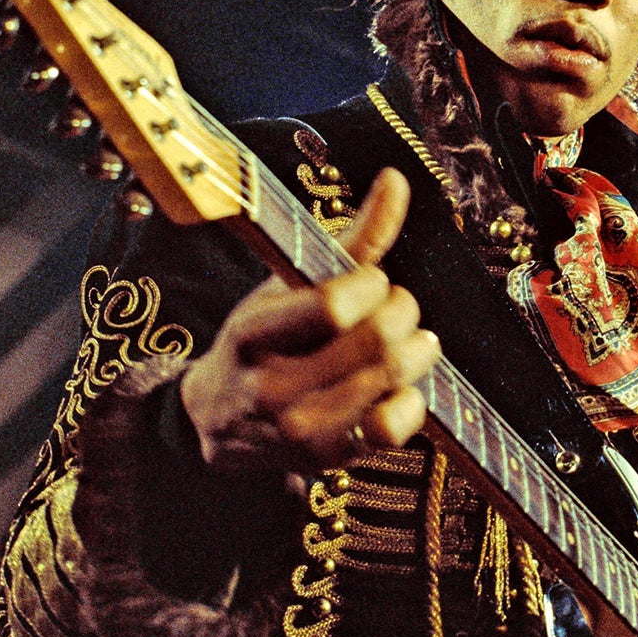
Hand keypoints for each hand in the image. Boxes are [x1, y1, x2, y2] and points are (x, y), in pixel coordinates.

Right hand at [181, 168, 441, 474]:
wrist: (220, 421)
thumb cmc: (265, 338)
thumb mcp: (288, 284)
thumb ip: (352, 237)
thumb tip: (397, 178)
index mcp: (253, 334)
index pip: (332, 306)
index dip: (371, 285)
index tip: (370, 280)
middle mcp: (273, 387)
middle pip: (376, 342)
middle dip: (402, 311)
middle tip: (398, 306)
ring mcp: (301, 429)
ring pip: (392, 379)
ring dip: (417, 349)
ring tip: (410, 340)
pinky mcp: (329, 458)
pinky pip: (395, 426)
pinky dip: (413, 399)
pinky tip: (401, 385)